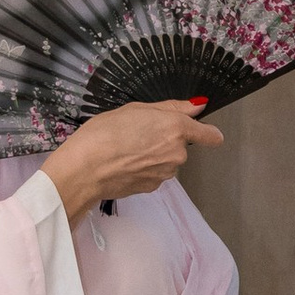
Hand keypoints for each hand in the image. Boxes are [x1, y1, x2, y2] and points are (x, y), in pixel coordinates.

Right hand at [40, 98, 221, 219]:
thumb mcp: (135, 109)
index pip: (210, 135)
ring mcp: (166, 172)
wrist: (84, 170)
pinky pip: (154, 173)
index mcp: (176, 128)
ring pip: (167, 160)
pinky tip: (124, 163)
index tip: (205, 131)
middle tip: (138, 133)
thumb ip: (171, 108)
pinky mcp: (154, 187)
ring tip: (127, 148)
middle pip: (181, 146)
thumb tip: (196, 107)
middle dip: (165, 140)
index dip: (208, 132)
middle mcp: (177, 153)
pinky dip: (143, 168)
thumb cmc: (104, 134)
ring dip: (154, 155)